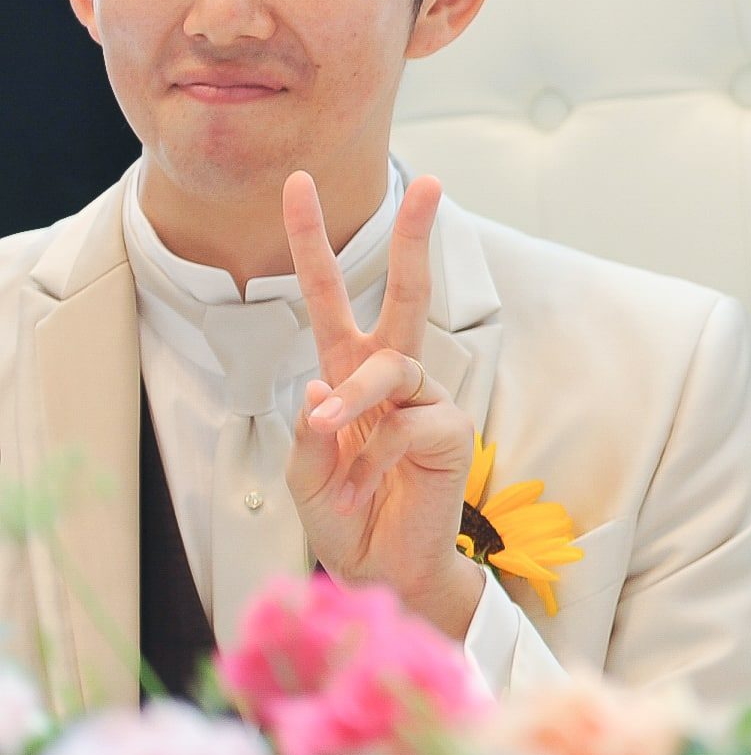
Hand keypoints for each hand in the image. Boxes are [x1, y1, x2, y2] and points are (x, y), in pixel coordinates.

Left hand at [283, 171, 482, 640]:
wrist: (386, 572)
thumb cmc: (349, 520)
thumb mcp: (307, 479)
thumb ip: (310, 437)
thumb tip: (325, 391)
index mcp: (348, 375)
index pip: (330, 297)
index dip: (310, 242)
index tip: (297, 184)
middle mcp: (390, 377)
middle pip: (404, 292)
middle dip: (413, 236)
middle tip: (429, 181)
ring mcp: (424, 399)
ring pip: (391, 364)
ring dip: (356, 398)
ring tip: (332, 437)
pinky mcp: (449, 428)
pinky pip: (408, 423)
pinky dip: (380, 455)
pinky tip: (375, 484)